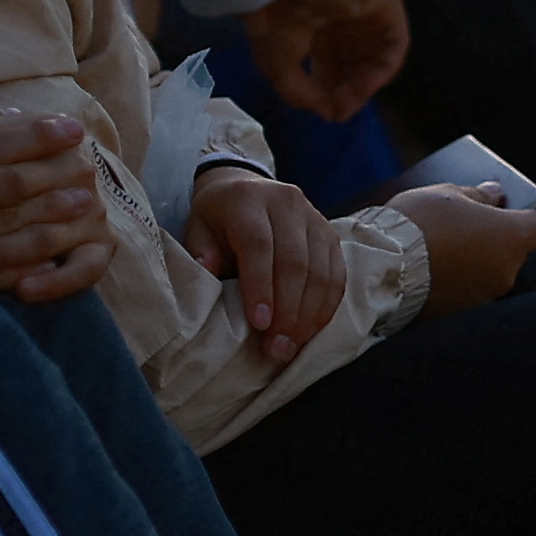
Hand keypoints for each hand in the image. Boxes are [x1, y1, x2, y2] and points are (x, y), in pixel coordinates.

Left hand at [183, 168, 346, 363]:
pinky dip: (325, 307)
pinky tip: (311, 331)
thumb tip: (209, 274)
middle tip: (276, 348)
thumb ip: (202, 252)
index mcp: (248, 200)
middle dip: (287, 311)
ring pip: (320, 271)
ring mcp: (314, 217)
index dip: (260, 286)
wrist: (244, 187)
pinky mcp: (331, 234)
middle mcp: (287, 202)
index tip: (259, 324)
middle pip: (294, 261)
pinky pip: (336, 275)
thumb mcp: (198, 229)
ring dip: (308, 315)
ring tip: (291, 346)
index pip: (259, 244)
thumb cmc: (217, 219)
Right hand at [387, 181, 535, 316]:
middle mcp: (505, 272)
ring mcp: (484, 296)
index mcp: (510, 239)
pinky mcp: (460, 312)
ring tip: (444, 238)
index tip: (521, 202)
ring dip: (476, 254)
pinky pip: (468, 286)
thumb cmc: (418, 223)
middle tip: (470, 214)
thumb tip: (494, 196)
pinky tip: (433, 261)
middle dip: (497, 231)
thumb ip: (478, 195)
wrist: (380, 269)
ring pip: (489, 268)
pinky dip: (459, 274)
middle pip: (514, 248)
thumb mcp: (447, 193)